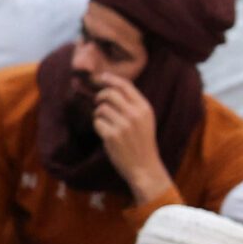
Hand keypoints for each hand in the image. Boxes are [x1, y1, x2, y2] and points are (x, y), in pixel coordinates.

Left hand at [89, 74, 168, 198]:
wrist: (144, 166)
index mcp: (145, 108)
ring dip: (99, 115)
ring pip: (101, 109)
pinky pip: (97, 122)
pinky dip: (98, 127)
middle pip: (109, 94)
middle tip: (98, 103)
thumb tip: (112, 88)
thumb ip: (132, 104)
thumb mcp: (144, 119)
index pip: (125, 86)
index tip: (100, 77)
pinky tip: (106, 134)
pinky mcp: (112, 136)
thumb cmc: (141, 141)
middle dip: (100, 97)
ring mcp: (124, 125)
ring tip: (107, 123)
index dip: (110, 79)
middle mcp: (135, 114)